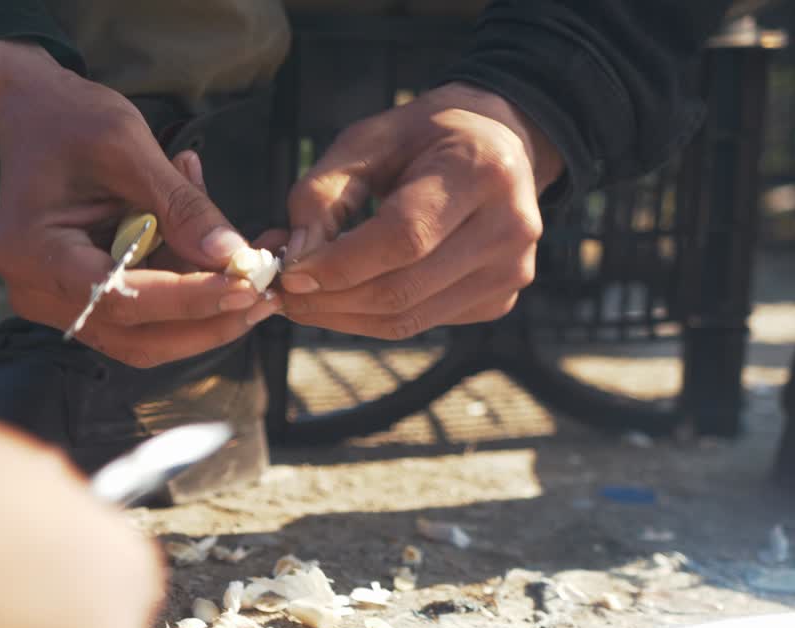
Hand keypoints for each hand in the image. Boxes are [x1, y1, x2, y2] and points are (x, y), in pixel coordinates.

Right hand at [0, 41, 279, 367]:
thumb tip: (233, 257)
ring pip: (147, 336)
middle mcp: (40, 293)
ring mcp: (61, 303)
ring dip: (206, 317)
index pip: (121, 296)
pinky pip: (146, 316)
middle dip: (208, 321)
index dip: (187, 299)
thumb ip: (181, 206)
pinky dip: (188, 296)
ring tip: (257, 282)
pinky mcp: (86, 300)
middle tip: (266, 298)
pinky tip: (221, 262)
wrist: (32, 115)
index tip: (246, 287)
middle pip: (137, 335)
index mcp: (35, 254)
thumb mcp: (128, 147)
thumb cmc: (70, 120)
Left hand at [277, 82, 562, 338]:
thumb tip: (292, 258)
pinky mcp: (500, 300)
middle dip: (330, 300)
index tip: (288, 273)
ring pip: (408, 320)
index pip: (403, 238)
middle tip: (283, 294)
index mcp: (480, 171)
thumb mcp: (368, 141)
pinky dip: (373, 317)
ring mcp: (511, 271)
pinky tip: (350, 293)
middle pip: (402, 290)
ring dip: (344, 317)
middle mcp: (509, 227)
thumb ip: (322, 194)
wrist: (500, 143)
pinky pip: (422, 323)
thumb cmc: (425, 137)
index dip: (339, 264)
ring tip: (306, 296)